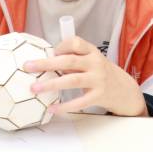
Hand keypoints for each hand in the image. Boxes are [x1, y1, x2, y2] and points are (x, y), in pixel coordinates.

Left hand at [24, 37, 145, 116]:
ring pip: (72, 80)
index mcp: (91, 52)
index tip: (49, 52)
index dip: (60, 47)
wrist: (124, 89)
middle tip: (28, 67)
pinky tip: (52, 108)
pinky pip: (79, 102)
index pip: (75, 43)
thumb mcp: (91, 61)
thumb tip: (44, 61)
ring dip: (51, 84)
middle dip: (47, 64)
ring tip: (35, 89)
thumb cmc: (100, 73)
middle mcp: (95, 63)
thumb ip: (73, 59)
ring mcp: (98, 80)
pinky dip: (65, 106)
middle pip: (69, 61)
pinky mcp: (99, 96)